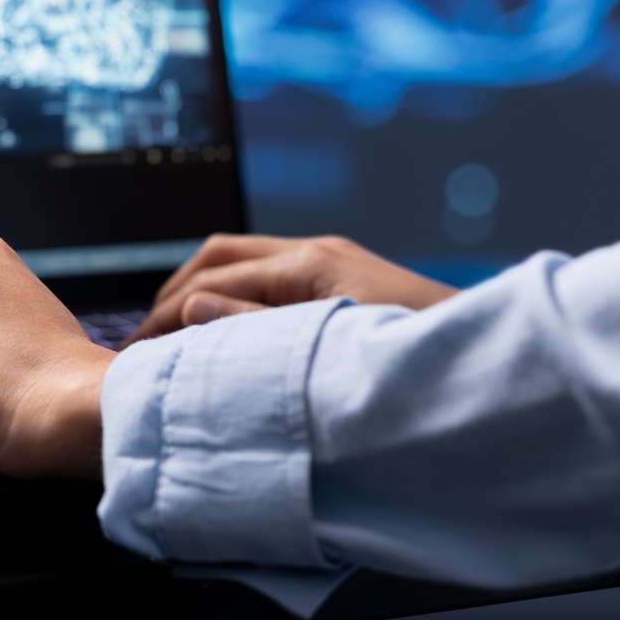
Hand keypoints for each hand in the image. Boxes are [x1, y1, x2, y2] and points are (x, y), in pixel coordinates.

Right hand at [130, 234, 458, 340]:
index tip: (135, 351)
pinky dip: (235, 293)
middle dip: (174, 292)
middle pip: (220, 253)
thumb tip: (190, 309)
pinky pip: (271, 272)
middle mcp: (318, 252)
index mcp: (310, 266)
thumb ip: (254, 329)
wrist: (484, 367)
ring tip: (174, 336)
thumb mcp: (323, 353)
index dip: (166, 314)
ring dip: (202, 289)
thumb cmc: (413, 365)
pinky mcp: (346, 276)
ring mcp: (334, 260)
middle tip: (143, 341)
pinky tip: (228, 330)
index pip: (213, 276)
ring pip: (243, 257)